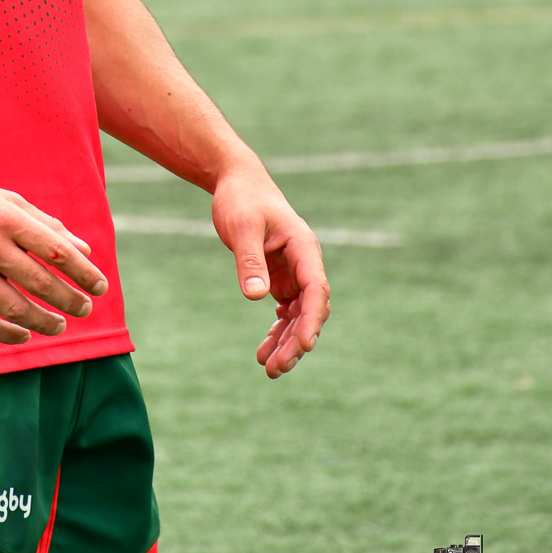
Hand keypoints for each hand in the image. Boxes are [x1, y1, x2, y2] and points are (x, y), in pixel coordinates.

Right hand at [0, 166, 108, 345]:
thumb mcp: (8, 201)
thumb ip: (46, 225)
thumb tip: (83, 251)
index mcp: (7, 218)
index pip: (57, 252)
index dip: (84, 273)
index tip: (100, 287)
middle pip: (41, 284)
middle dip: (70, 301)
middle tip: (83, 309)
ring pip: (16, 309)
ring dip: (44, 322)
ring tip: (59, 325)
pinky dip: (8, 335)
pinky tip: (24, 335)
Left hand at [210, 159, 330, 377]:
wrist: (235, 184)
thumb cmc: (241, 199)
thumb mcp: (242, 227)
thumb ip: (250, 261)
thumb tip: (256, 297)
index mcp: (303, 248)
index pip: (316, 289)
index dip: (312, 319)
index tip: (304, 344)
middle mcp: (304, 263)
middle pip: (309, 309)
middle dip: (296, 341)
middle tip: (276, 368)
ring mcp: (293, 273)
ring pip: (298, 315)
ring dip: (287, 342)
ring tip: (269, 368)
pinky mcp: (280, 278)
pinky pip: (284, 311)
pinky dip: (277, 331)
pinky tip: (264, 351)